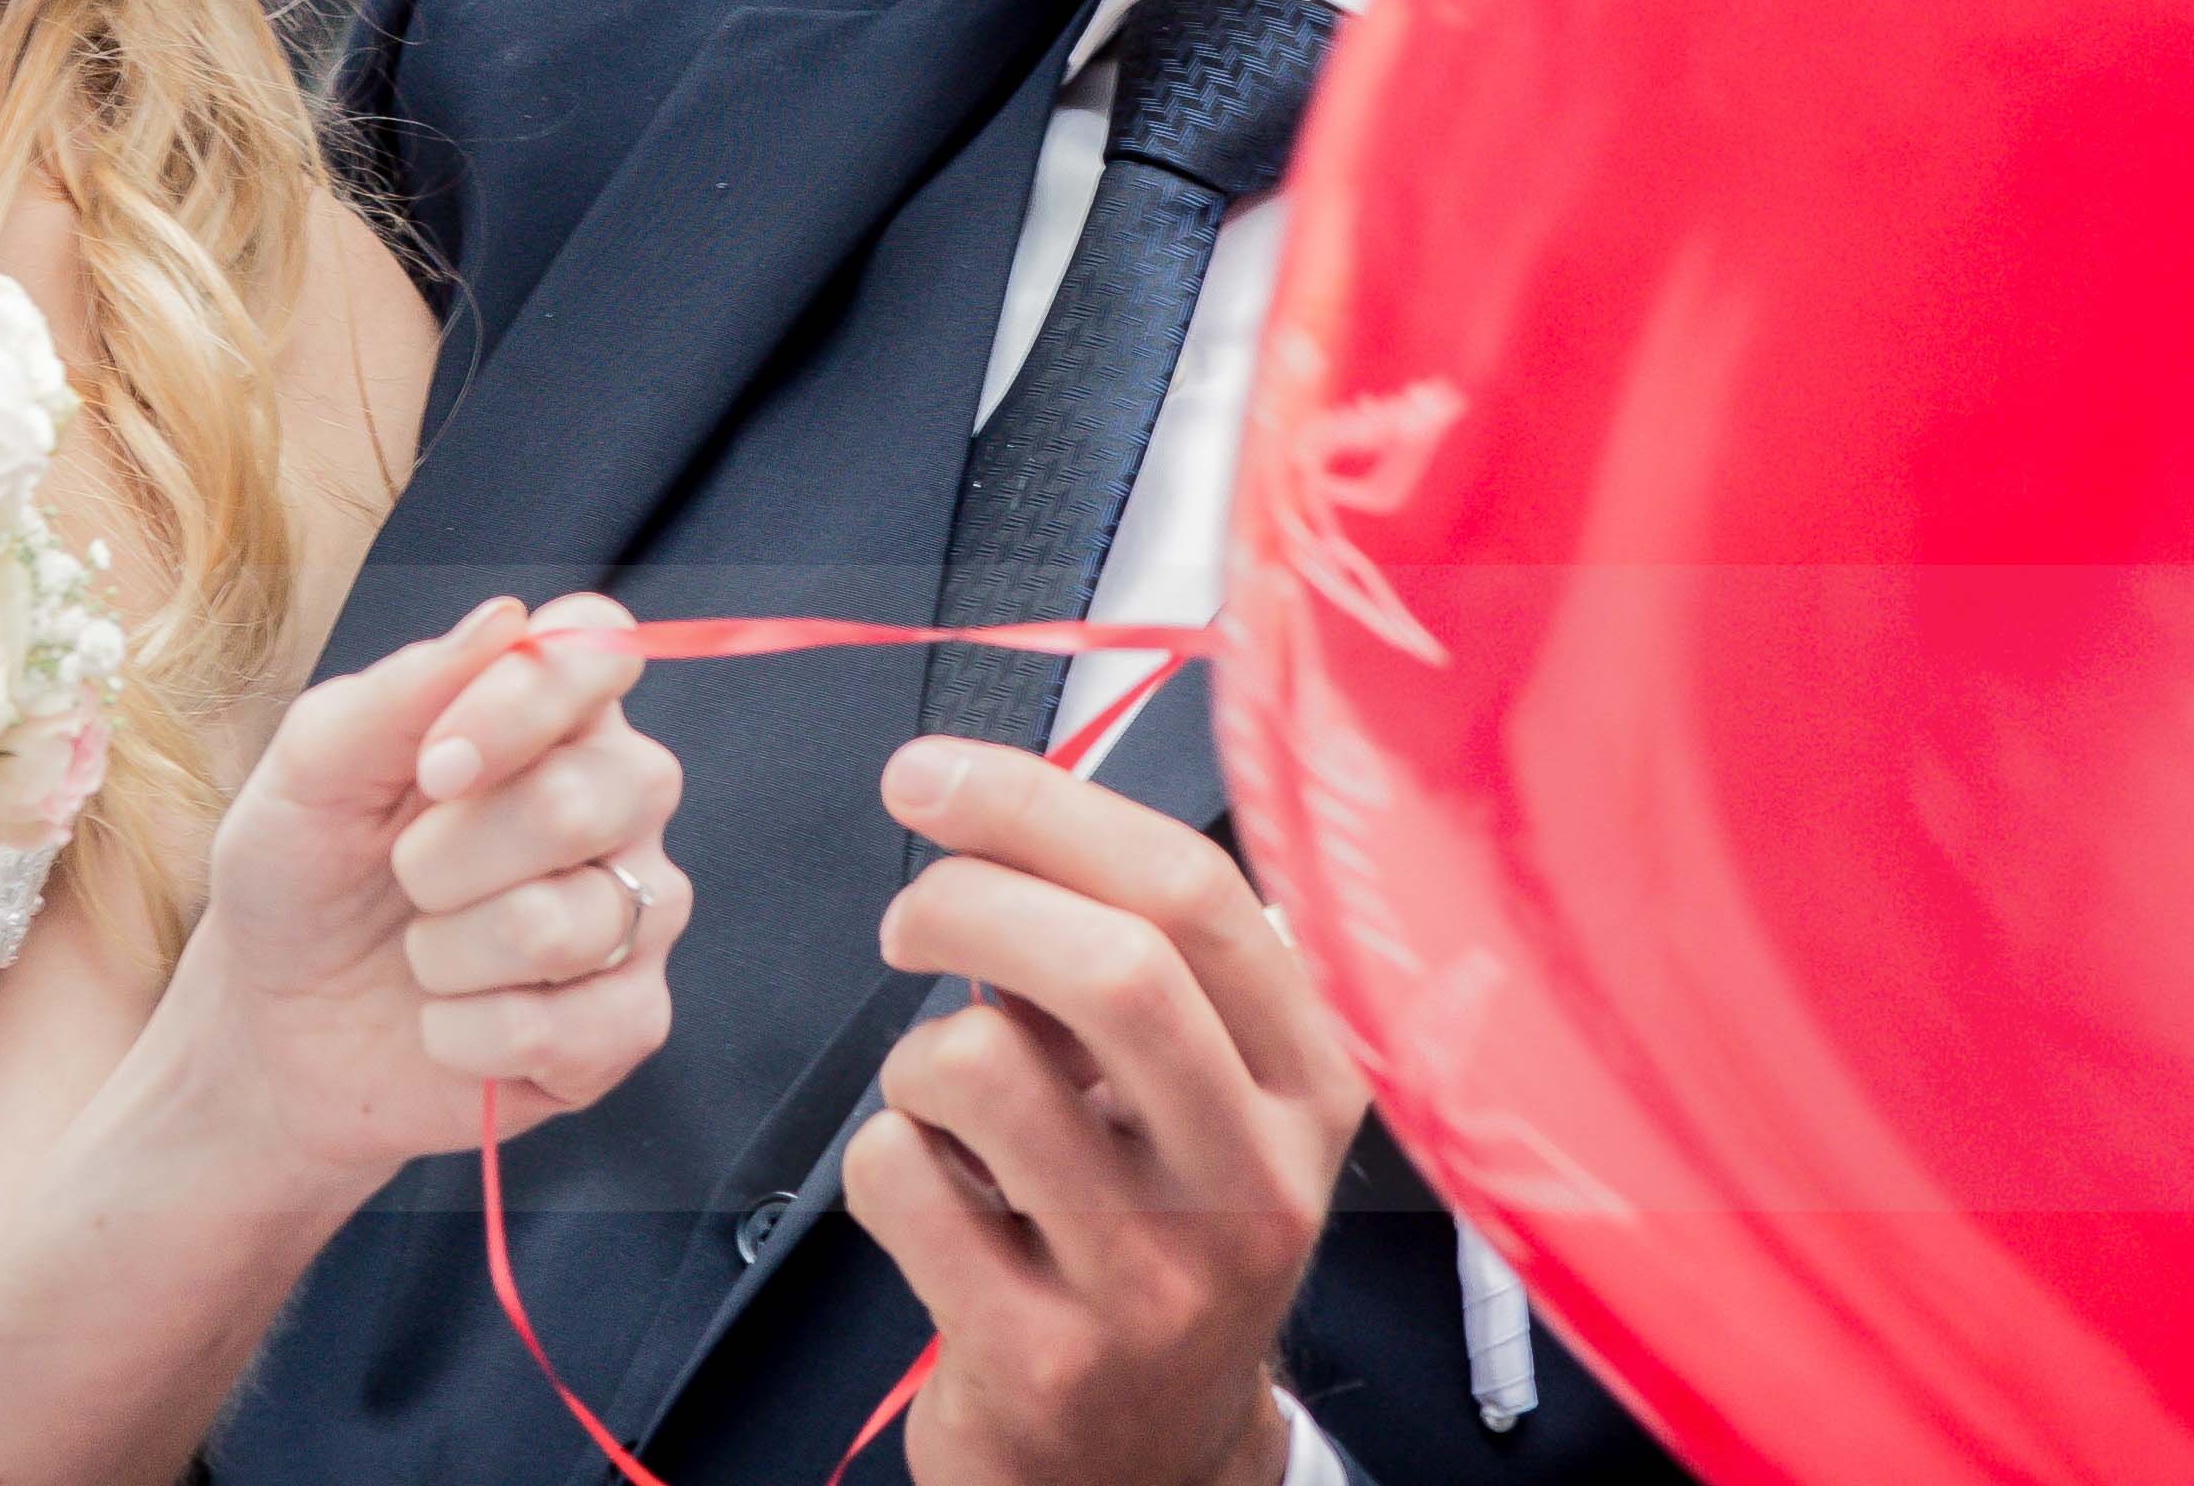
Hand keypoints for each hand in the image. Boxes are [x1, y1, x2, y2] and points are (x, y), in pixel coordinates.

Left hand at [152, 592, 687, 1191]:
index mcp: (549, 712)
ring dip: (447, 954)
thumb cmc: (304, 880)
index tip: (432, 768)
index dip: (521, 704)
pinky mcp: (629, 1019)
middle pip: (591, 795)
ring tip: (420, 957)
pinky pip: (575, 1027)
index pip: (602, 648)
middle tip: (403, 877)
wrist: (279, 1031)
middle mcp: (617, 796)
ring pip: (569, 923)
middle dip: (451, 856)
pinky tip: (445, 1027)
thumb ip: (393, 695)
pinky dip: (468, 1036)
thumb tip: (503, 621)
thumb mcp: (305, 780)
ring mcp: (636, 908)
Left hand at [846, 735, 1364, 1485]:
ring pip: (981, 1067)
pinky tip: (937, 1196)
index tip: (936, 776)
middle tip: (908, 914)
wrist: (1142, 1464)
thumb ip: (1140, 965)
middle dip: (969, 898)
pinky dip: (884, 1158)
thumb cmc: (1153, 1235)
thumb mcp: (1205, 1103)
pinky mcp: (1043, 1359)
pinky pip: (902, 1179)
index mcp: (1308, 1086)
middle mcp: (1253, 1183)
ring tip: (945, 1099)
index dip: (1043, 807)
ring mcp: (1153, 1283)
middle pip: (1109, 969)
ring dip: (919, 1053)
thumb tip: (1001, 807)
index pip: (1193, 896)